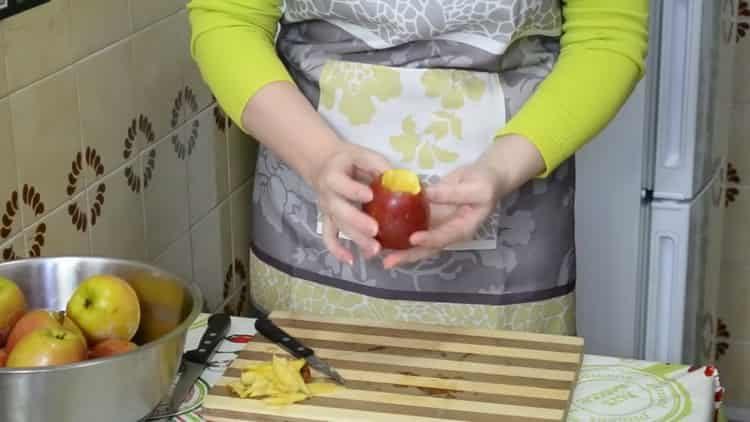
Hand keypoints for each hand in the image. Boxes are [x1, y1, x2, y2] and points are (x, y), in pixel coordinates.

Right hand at [313, 143, 390, 264]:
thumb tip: (398, 179)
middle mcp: (327, 196)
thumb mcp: (361, 155)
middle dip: (357, 222)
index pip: (342, 185)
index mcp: (333, 177)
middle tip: (375, 230)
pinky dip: (337, 251)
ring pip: (338, 228)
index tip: (369, 195)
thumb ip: (377, 165)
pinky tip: (351, 260)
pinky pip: (329, 238)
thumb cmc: (348, 160)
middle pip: (339, 211)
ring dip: (355, 240)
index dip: (354, 190)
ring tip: (374, 250)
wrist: (323, 164)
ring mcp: (327, 211)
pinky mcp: (328, 221)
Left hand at [382, 134, 544, 268]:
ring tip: (377, 251)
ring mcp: (437, 226)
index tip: (412, 239)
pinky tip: (381, 231)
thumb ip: (452, 193)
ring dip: (398, 248)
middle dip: (407, 255)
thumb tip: (426, 193)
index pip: (444, 237)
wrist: (485, 177)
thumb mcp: (476, 188)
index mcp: (462, 229)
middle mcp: (447, 233)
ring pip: (416, 241)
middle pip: (426, 248)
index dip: (429, 239)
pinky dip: (398, 230)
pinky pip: (412, 225)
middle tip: (387, 261)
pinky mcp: (429, 217)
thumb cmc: (485, 184)